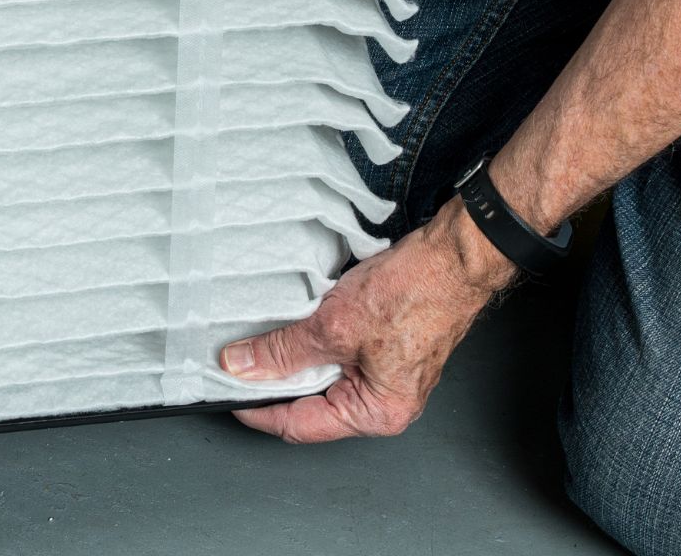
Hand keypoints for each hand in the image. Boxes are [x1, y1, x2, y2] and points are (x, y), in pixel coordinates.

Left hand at [222, 199, 515, 442]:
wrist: (453, 256)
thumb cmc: (415, 293)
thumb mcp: (332, 326)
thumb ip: (282, 351)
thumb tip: (242, 366)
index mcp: (376, 414)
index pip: (299, 425)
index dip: (257, 408)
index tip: (227, 390)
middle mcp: (384, 403)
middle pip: (311, 403)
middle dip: (275, 381)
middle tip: (239, 360)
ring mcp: (387, 376)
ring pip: (323, 375)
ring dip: (295, 357)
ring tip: (266, 337)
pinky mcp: (387, 349)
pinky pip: (339, 355)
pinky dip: (315, 341)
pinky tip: (297, 322)